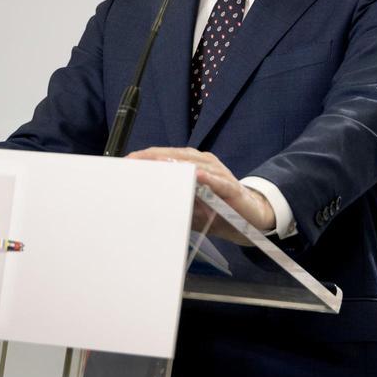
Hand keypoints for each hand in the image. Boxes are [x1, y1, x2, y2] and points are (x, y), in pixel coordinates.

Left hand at [126, 147, 276, 235]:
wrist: (251, 220)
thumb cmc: (217, 212)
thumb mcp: (189, 207)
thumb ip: (172, 200)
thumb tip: (144, 202)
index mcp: (194, 164)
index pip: (166, 156)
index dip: (146, 157)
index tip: (125, 163)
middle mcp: (206, 163)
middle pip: (176, 156)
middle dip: (153, 158)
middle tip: (131, 163)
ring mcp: (219, 173)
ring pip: (194, 164)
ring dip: (175, 164)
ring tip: (155, 164)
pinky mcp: (231, 188)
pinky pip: (217, 181)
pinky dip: (206, 178)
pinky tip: (195, 176)